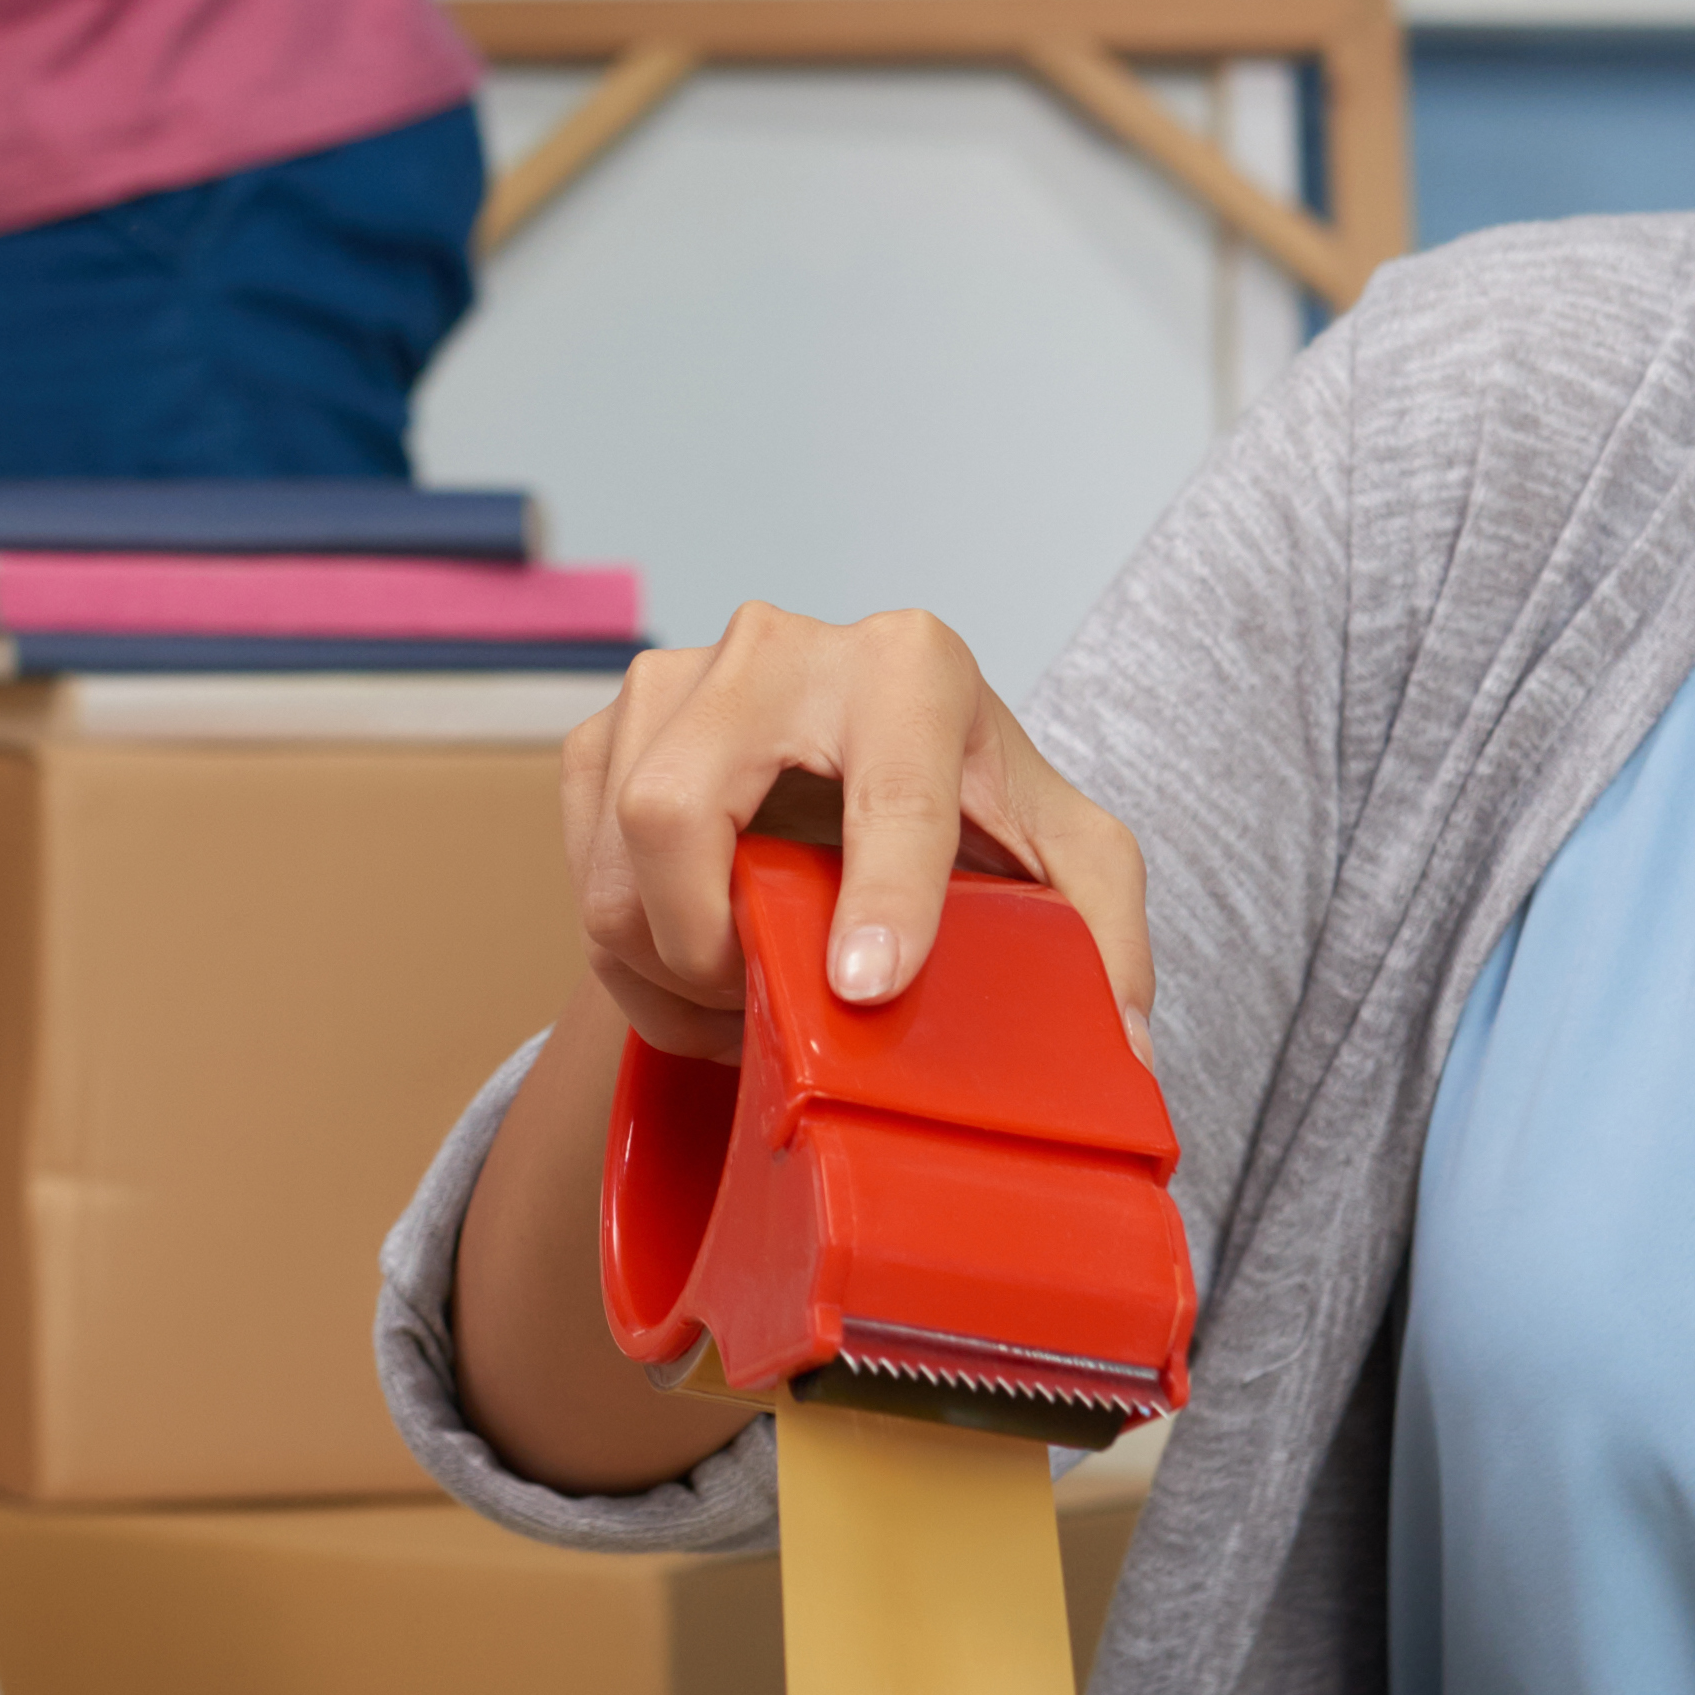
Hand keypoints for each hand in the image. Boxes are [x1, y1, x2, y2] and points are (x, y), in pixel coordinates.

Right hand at [562, 603, 1152, 1061]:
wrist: (870, 758)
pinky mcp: (611, 727)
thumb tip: (1116, 1048)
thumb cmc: (970, 806)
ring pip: (615, 848)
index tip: (865, 987)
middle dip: (708, 944)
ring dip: (665, 960)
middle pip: (678, 809)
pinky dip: (627, 948)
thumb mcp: (1069, 860)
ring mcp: (676, 675)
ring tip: (741, 992)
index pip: (887, 790)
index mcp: (910, 667)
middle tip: (770, 1002)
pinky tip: (698, 961)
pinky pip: (578, 863)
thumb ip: (1108, 941)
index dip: (879, 896)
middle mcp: (780, 646)